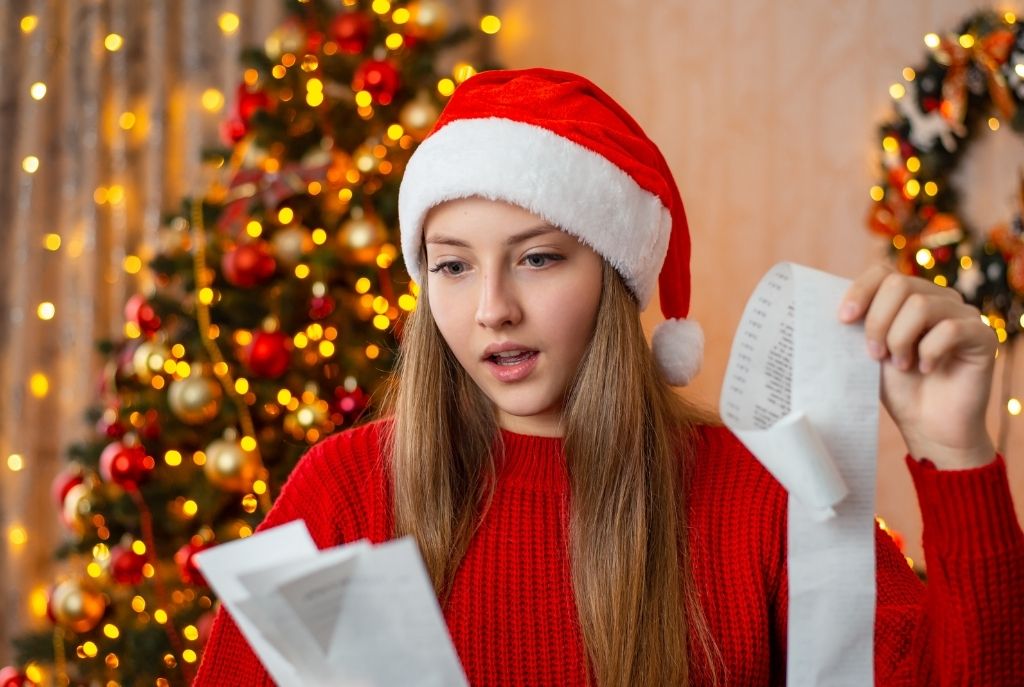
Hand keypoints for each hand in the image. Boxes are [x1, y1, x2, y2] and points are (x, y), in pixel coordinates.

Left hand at [838, 264, 996, 469]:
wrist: (927, 425)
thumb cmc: (898, 387)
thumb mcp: (869, 350)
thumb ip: (859, 324)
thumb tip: (829, 307)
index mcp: (908, 297)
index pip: (882, 272)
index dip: (860, 291)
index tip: (844, 319)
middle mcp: (938, 298)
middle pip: (899, 284)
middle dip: (878, 322)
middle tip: (875, 354)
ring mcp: (963, 314)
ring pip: (921, 305)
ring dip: (901, 339)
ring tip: (901, 365)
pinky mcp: (983, 335)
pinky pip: (950, 329)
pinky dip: (930, 353)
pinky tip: (927, 370)